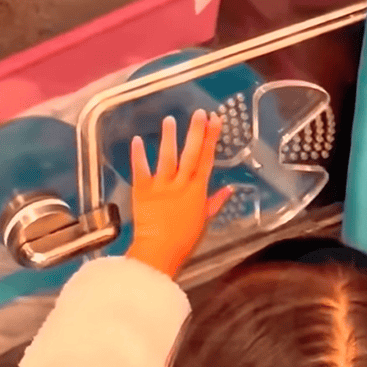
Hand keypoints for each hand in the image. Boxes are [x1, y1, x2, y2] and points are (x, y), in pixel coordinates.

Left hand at [126, 110, 233, 276]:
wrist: (159, 253)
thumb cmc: (184, 240)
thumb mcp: (204, 221)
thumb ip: (215, 202)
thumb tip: (229, 189)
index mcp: (197, 191)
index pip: (206, 160)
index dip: (211, 139)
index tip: (215, 121)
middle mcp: (180, 185)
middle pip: (190, 154)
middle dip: (196, 132)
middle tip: (199, 113)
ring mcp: (161, 186)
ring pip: (167, 157)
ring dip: (169, 138)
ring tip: (169, 119)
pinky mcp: (142, 191)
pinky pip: (140, 170)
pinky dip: (138, 155)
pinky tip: (137, 140)